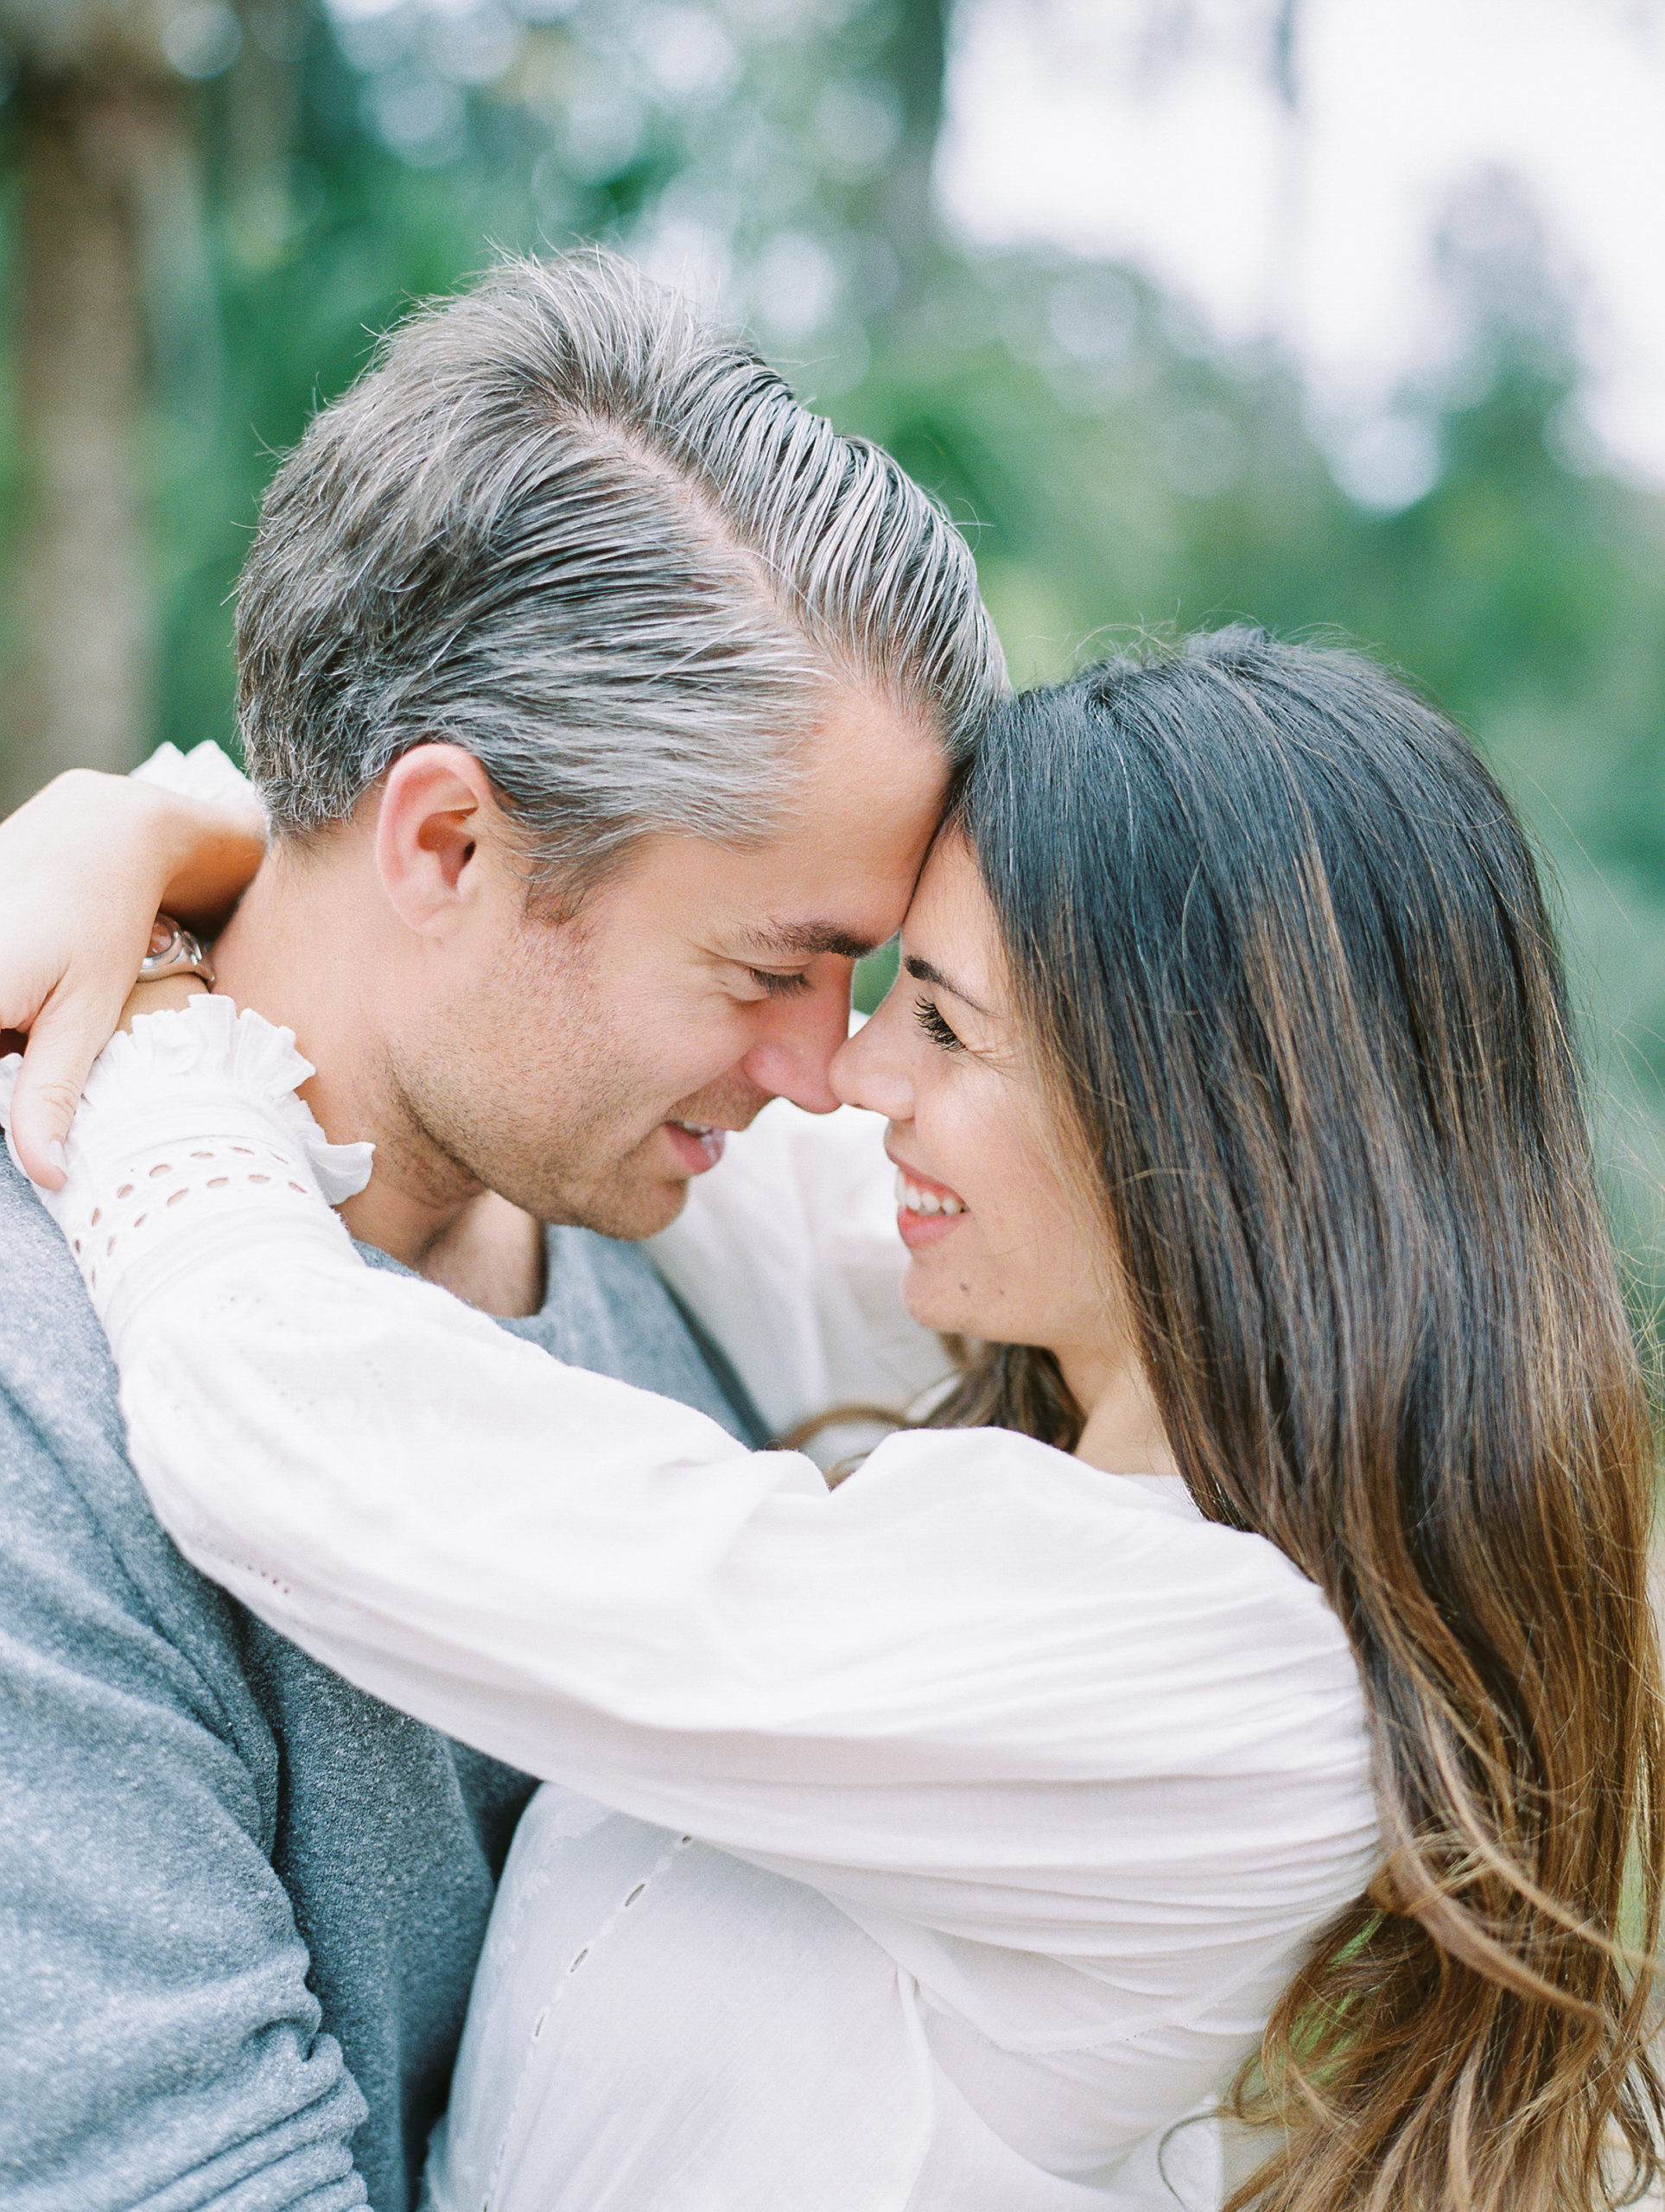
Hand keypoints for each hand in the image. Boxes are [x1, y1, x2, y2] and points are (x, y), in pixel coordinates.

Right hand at [0, 770, 263, 1187]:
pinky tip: (31, 991)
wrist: (98, 828)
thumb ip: (53, 1094)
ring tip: (45, 1002)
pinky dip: (4, 1009)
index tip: (36, 1067)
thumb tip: (46, 1175)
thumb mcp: (85, 1014)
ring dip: (6, 1039)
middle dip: (9, 1063)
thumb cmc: (103, 917)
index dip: (9, 1100)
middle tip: (45, 1033)